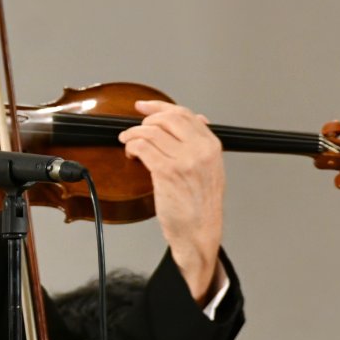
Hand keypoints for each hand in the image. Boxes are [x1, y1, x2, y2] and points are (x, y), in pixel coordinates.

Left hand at [118, 100, 224, 302]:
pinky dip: (132, 147)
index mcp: (211, 146)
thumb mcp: (211, 170)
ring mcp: (184, 160)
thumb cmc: (201, 207)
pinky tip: (131, 153)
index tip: (143, 106)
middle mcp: (200, 150)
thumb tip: (198, 119)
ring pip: (151, 132)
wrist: (199, 233)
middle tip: (133, 129)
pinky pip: (143, 148)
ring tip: (128, 142)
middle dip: (145, 121)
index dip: (158, 106)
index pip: (183, 114)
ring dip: (133, 134)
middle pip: (166, 119)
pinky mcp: (166, 172)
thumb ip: (202, 144)